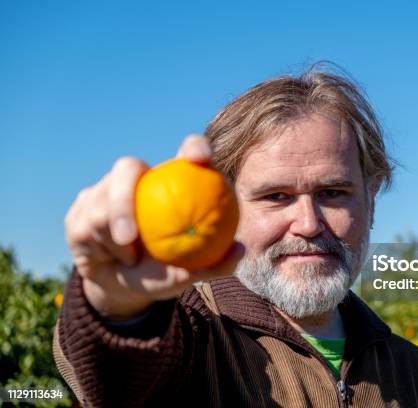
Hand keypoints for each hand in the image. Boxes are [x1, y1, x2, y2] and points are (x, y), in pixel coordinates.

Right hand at [64, 135, 243, 319]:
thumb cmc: (164, 272)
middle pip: (126, 167)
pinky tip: (111, 259)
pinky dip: (101, 249)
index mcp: (171, 182)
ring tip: (130, 259)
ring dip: (115, 241)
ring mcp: (104, 190)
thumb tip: (239, 249)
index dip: (194, 147)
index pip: (185, 155)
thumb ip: (215, 263)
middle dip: (124, 199)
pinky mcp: (79, 209)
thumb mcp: (190, 273)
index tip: (201, 157)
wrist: (122, 286)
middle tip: (131, 237)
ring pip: (101, 207)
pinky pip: (84, 226)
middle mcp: (137, 178)